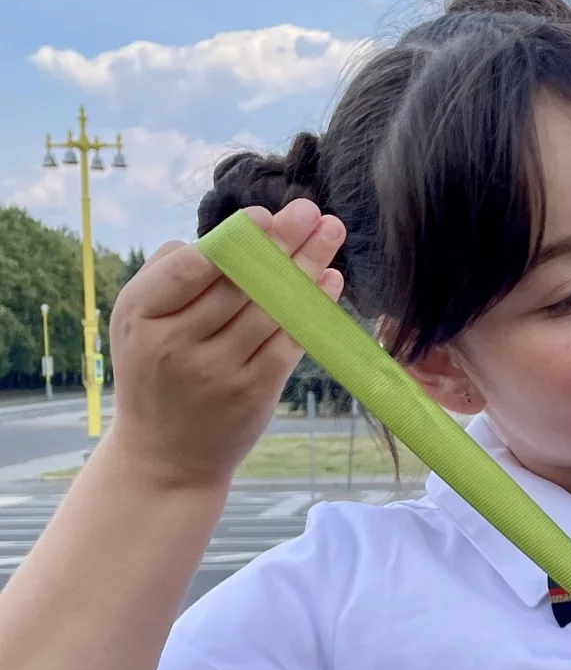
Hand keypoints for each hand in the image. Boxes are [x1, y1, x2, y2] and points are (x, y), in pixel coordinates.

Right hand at [106, 201, 344, 489]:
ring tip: (331, 235)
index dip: (234, 238)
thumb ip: (171, 277)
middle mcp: (176, 342)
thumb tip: (230, 234)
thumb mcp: (141, 325)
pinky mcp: (251, 392)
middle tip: (313, 212)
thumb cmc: (158, 375)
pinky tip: (329, 281)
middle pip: (241, 281)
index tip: (266, 214)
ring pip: (271, 307)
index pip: (191, 266)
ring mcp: (216, 370)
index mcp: (141, 314)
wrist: (165, 456)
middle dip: (282, 242)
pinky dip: (312, 307)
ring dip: (307, 267)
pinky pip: (289, 340)